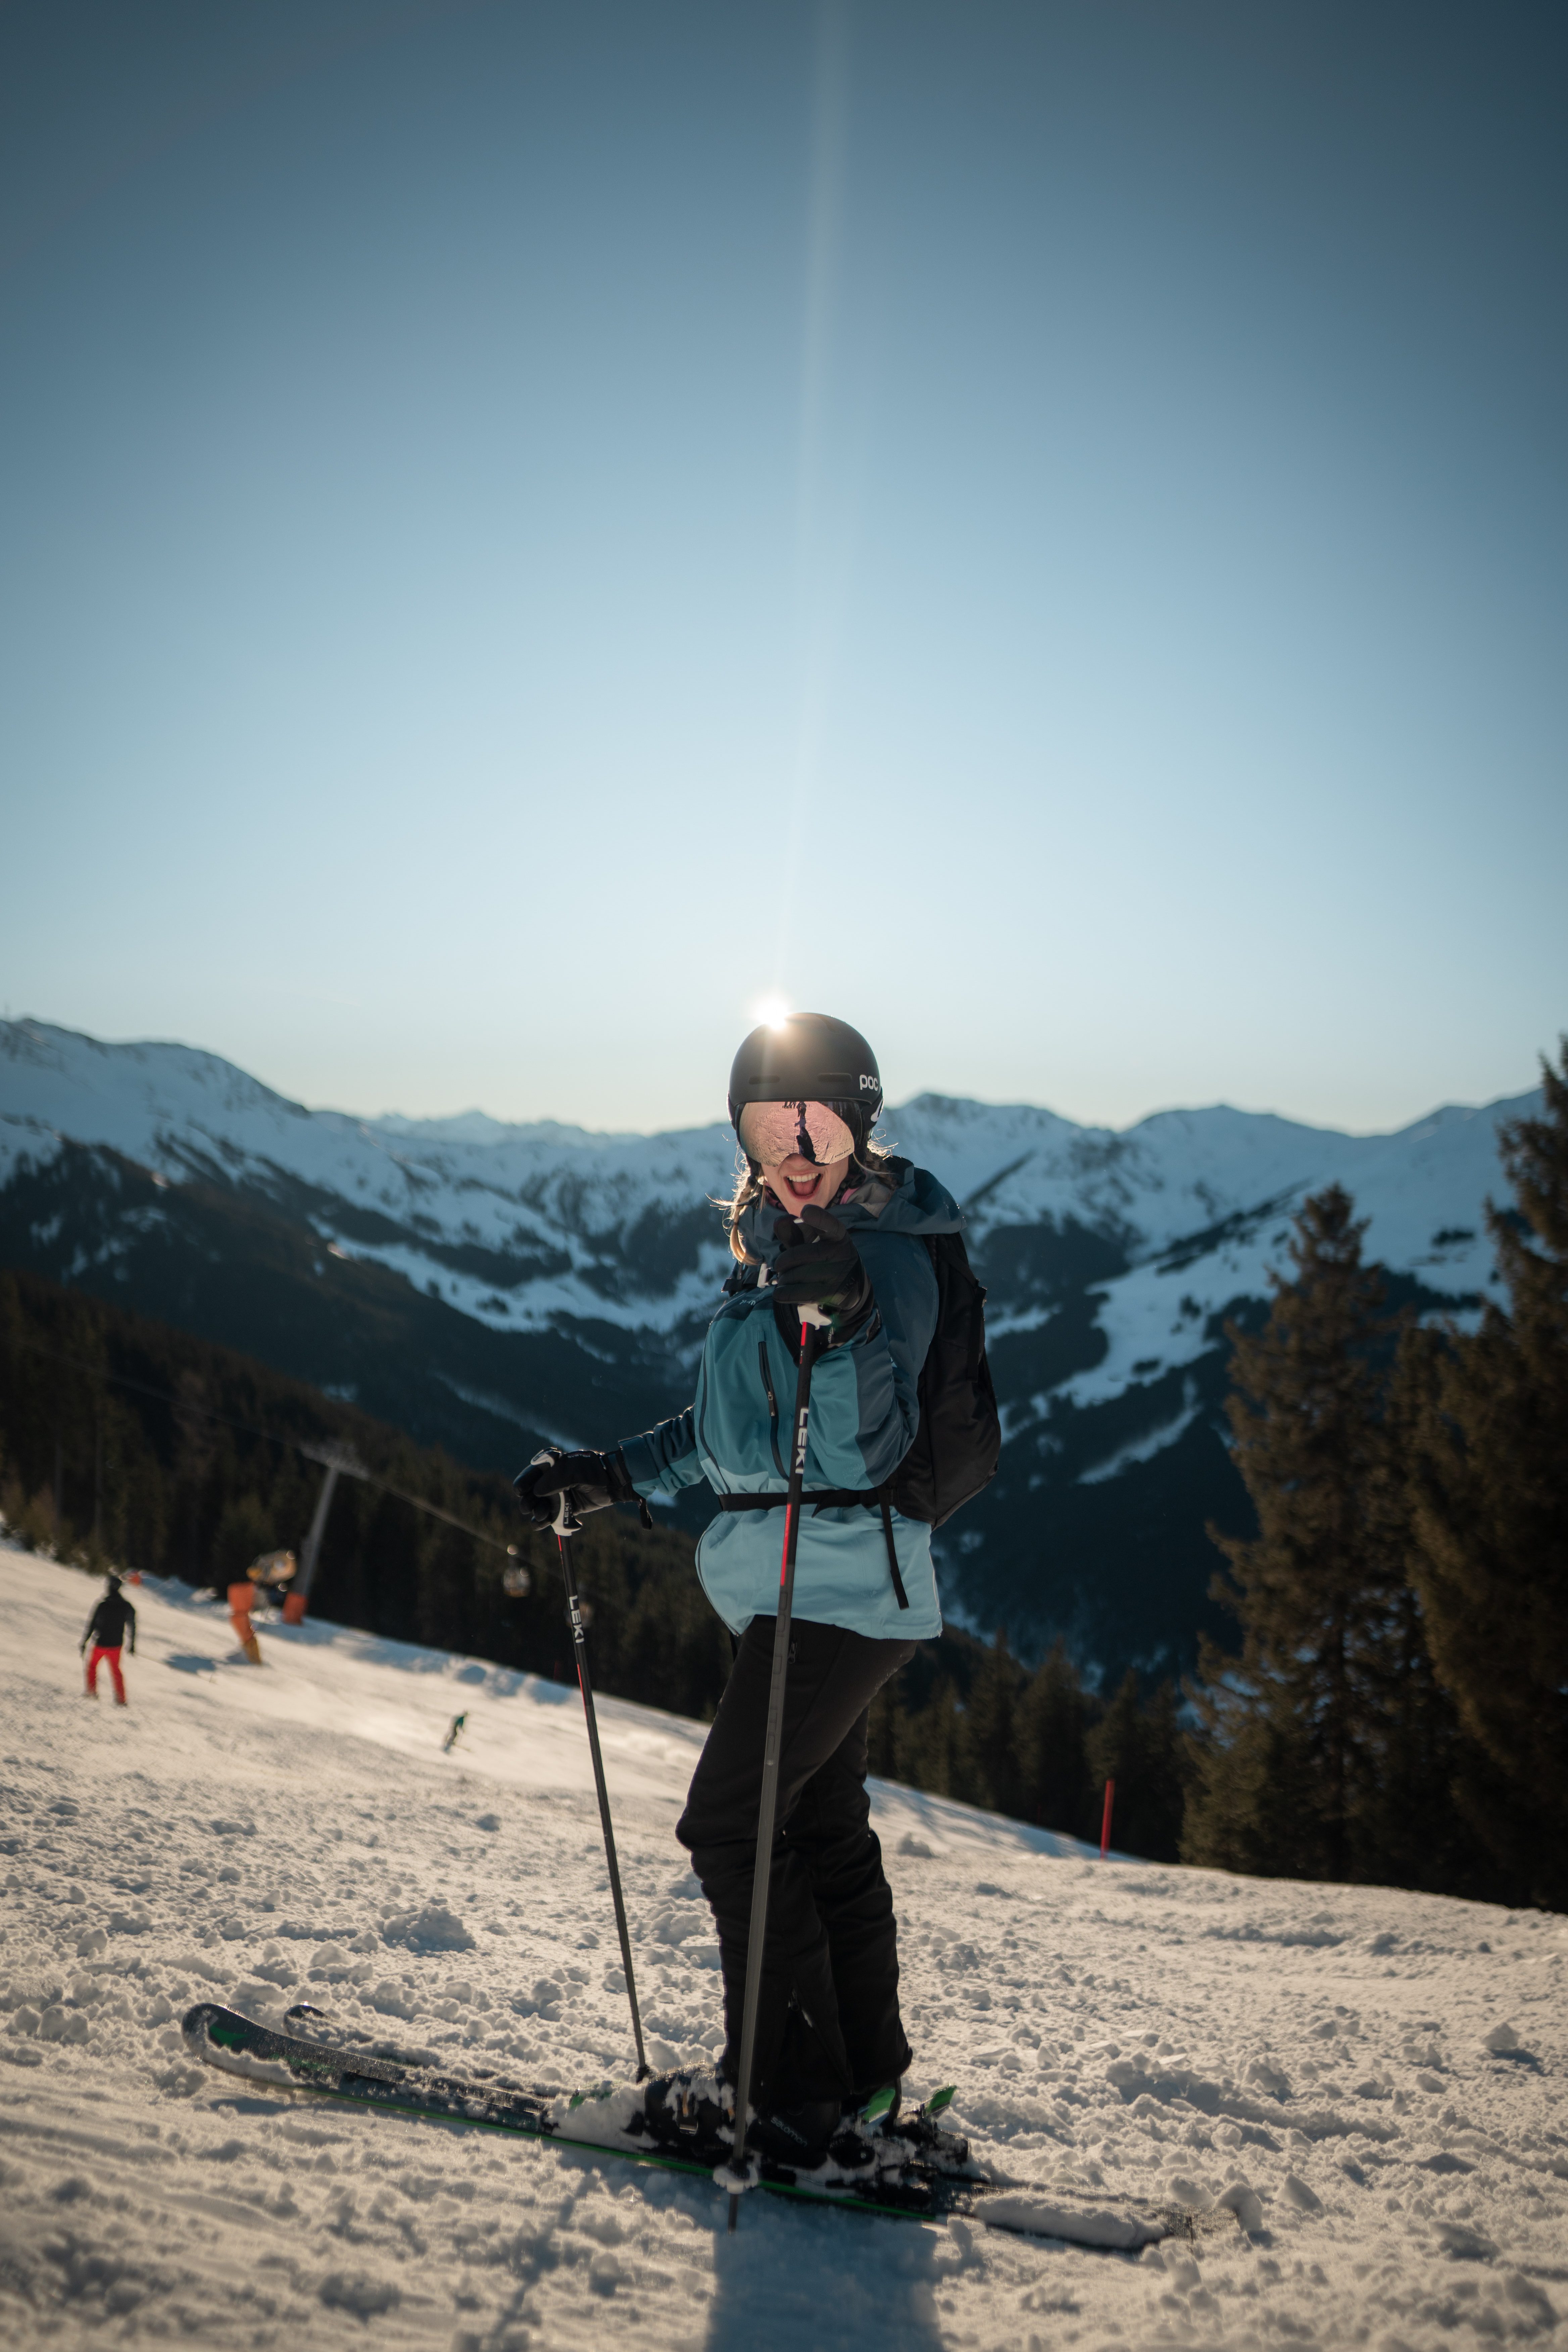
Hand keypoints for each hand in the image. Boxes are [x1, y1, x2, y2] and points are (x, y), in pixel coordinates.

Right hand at [514, 1446, 636, 1526]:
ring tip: (542, 1515)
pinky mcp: (565, 1509)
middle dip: (528, 1501)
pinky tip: (542, 1523)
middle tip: (528, 1507)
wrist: (613, 1483)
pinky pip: (550, 1517)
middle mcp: (551, 1481)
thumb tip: (536, 1492)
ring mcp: (558, 1495)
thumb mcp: (573, 1470)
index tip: (521, 1491)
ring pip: (539, 1507)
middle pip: (531, 1493)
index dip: (524, 1482)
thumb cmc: (593, 1471)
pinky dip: (544, 1522)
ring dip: (537, 1512)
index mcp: (551, 1466)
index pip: (531, 1474)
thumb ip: (554, 1480)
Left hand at [772, 1207, 874, 1337]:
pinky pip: (796, 1293)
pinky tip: (781, 1292)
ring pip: (795, 1275)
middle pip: (799, 1254)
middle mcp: (841, 1253)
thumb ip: (793, 1232)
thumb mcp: (809, 1244)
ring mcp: (838, 1274)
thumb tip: (780, 1220)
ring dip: (783, 1278)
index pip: (828, 1224)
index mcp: (837, 1235)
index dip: (817, 1218)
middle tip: (780, 1266)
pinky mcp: (832, 1294)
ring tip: (787, 1279)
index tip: (806, 1211)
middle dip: (783, 1261)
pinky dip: (782, 1293)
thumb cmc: (822, 1259)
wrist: (849, 1288)